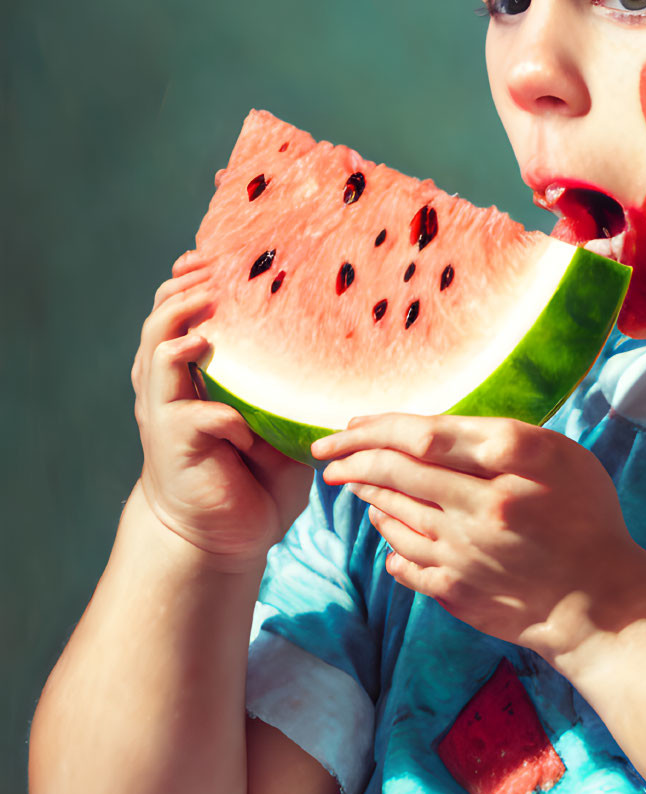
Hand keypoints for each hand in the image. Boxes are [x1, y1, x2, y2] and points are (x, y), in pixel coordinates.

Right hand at [132, 250, 312, 566]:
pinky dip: (219, 413)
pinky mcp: (176, 444)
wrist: (222, 538)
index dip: (191, 281)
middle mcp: (174, 388)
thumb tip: (341, 353)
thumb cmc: (255, 479)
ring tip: (203, 309)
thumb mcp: (281, 427)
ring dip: (179, 326)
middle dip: (180, 290)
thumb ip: (293, 393)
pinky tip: (239, 422)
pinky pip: (193, 414)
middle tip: (207, 268)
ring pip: (157, 353)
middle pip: (161, 320)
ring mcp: (169, 414)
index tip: (214, 255)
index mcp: (197, 377)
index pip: (184, 315)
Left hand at [311, 414, 645, 667]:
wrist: (600, 601)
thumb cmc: (587, 519)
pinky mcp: (455, 589)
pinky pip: (402, 558)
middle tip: (328, 453)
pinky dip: (387, 537)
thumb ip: (502, 440)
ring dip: (366, 493)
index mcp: (515, 462)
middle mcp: (484, 504)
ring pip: (392, 513)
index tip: (350, 425)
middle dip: (352, 459)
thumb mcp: (562, 458)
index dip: (378, 427)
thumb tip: (432, 433)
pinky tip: (386, 525)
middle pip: (398, 471)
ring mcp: (465, 551)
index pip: (425, 434)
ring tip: (353, 480)